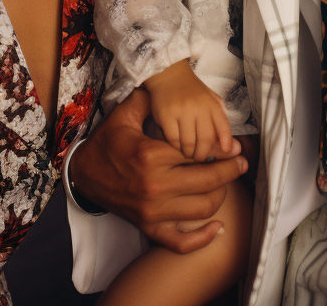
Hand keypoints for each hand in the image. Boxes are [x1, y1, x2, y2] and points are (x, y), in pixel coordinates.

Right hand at [69, 88, 246, 253]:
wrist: (84, 175)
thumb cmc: (107, 143)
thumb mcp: (124, 114)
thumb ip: (149, 99)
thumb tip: (167, 84)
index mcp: (151, 155)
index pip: (198, 152)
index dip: (222, 149)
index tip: (235, 146)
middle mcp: (155, 186)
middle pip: (207, 181)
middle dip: (231, 171)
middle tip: (242, 162)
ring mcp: (153, 211)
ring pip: (202, 208)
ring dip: (220, 195)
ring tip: (226, 182)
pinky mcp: (149, 227)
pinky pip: (181, 242)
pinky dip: (203, 238)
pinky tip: (218, 227)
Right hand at [144, 60, 233, 160]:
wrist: (169, 74)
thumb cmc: (191, 91)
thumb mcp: (210, 98)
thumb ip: (219, 116)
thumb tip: (231, 143)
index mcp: (211, 103)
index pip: (222, 124)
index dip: (226, 140)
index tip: (227, 151)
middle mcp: (198, 107)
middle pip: (205, 139)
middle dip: (203, 154)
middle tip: (200, 157)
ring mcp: (181, 111)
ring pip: (188, 142)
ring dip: (189, 152)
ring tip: (189, 153)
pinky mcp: (166, 115)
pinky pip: (173, 139)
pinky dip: (176, 146)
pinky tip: (177, 145)